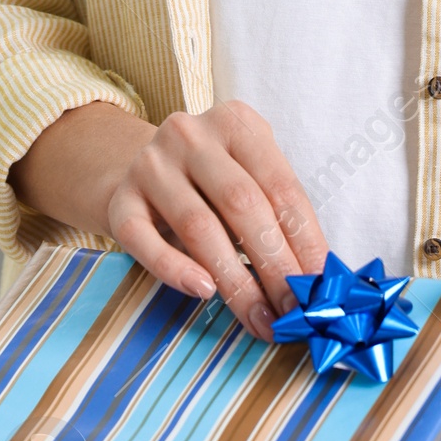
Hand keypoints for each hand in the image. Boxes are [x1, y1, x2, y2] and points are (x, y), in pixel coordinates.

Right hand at [10, 97, 328, 340]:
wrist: (135, 169)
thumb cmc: (208, 183)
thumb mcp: (246, 175)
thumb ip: (276, 212)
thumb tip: (316, 275)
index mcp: (235, 122)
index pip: (281, 185)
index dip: (305, 238)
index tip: (321, 283)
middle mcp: (190, 134)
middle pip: (242, 204)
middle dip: (274, 264)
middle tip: (295, 310)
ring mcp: (150, 165)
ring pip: (199, 226)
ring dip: (236, 280)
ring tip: (260, 318)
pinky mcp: (119, 200)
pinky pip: (145, 240)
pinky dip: (175, 269)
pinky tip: (204, 292)